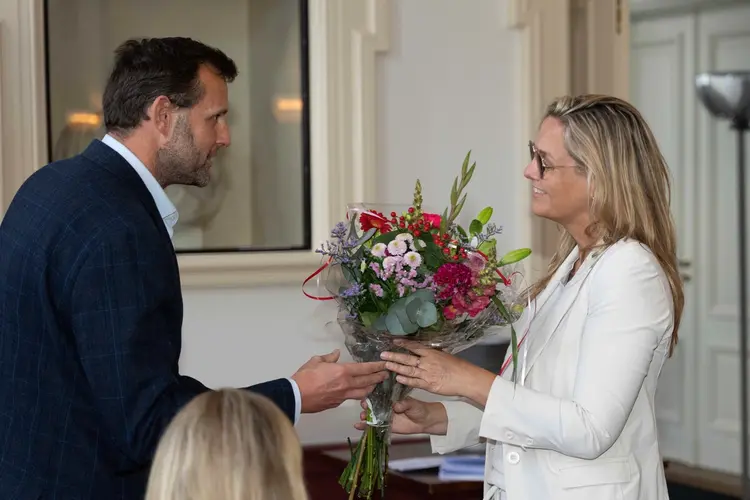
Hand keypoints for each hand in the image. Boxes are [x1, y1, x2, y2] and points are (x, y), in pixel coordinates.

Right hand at [291, 349, 387, 412]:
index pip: (364, 369)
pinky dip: (357, 395)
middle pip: (367, 382)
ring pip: (362, 393)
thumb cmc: (305, 377)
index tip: (384, 365)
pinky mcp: (337, 404)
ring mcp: (342, 396)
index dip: (376, 366)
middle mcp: (346, 385)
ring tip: (375, 384)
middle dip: (378, 378)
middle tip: (386, 375)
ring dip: (371, 388)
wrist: (296, 396)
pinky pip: (351, 398)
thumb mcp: (316, 361)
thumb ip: (329, 357)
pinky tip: (358, 392)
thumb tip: (336, 353)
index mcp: (342, 371)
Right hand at [354, 397, 447, 435]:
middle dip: (366, 406)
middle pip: (373, 406)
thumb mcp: (412, 404)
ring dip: (365, 416)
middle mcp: (385, 406)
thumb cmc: (419, 408)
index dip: (372, 396)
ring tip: (362, 417)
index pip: (379, 396)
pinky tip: (358, 426)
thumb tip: (396, 406)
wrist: (425, 421)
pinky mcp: (386, 426)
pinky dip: (366, 426)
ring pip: (372, 415)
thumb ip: (404, 404)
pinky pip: (375, 426)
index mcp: (391, 398)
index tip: (367, 396)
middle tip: (364, 407)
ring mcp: (385, 416)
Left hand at [381, 340, 495, 404]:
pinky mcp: (428, 385)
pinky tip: (398, 378)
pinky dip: (406, 380)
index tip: (394, 341)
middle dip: (394, 356)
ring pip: (408, 370)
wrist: (465, 378)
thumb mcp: (445, 355)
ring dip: (397, 367)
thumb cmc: (458, 366)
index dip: (404, 344)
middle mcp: (427, 362)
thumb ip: (434, 353)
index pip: (414, 347)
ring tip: (387, 365)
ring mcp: (427, 374)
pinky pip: (414, 382)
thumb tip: (426, 350)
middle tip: (383, 354)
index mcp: (431, 353)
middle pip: (408, 358)